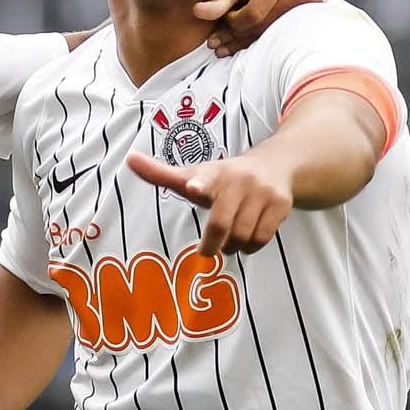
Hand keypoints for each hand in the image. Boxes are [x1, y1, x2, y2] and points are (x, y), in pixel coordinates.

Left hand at [128, 148, 296, 256]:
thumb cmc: (225, 178)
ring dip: (232, 247)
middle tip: (206, 250)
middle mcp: (239, 180)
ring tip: (229, 240)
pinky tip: (247, 238)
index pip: (204, 178)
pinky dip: (251, 247)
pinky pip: (261, 239)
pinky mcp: (280, 204)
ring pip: (242, 236)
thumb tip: (129, 159)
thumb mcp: (194, 173)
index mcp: (213, 174)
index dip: (198, 184)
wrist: (276, 164)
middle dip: (212, 245)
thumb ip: (160, 173)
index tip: (193, 188)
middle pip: (221, 225)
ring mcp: (262, 192)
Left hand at [194, 0, 320, 53]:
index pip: (252, 16)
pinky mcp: (313, 6)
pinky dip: (260, 38)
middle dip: (237, 34)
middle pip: (263, 28)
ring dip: (246, 40)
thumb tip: (198, 12)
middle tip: (216, 39)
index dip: (232, 22)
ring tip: (224, 44)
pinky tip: (239, 43)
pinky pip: (283, 31)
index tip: (223, 16)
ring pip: (272, 33)